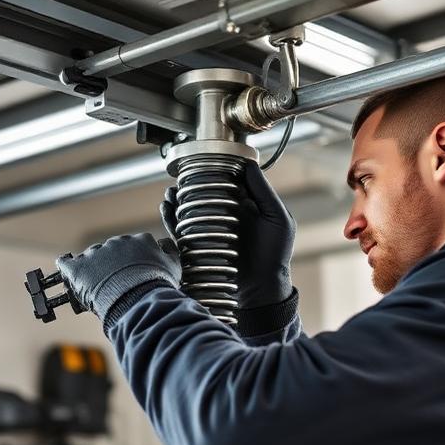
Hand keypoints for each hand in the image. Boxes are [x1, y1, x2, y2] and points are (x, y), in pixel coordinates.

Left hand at [57, 233, 180, 323]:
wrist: (138, 299)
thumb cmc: (157, 286)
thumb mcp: (174, 266)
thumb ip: (169, 252)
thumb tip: (166, 246)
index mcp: (139, 240)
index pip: (134, 247)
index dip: (133, 262)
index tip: (135, 274)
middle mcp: (117, 242)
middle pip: (111, 252)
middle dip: (113, 266)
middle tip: (118, 284)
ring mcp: (96, 253)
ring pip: (92, 258)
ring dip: (94, 270)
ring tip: (99, 289)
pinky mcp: (78, 267)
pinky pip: (67, 264)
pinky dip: (68, 269)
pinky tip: (70, 278)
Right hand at [160, 160, 294, 308]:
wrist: (262, 286)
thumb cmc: (275, 253)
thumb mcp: (277, 218)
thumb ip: (264, 191)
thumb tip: (249, 164)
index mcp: (245, 204)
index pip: (226, 180)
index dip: (214, 168)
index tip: (203, 158)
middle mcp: (226, 214)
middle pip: (204, 192)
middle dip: (190, 183)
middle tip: (182, 176)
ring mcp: (212, 229)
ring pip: (190, 208)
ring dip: (178, 198)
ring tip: (171, 192)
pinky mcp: (200, 245)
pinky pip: (180, 229)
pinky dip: (171, 218)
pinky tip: (167, 208)